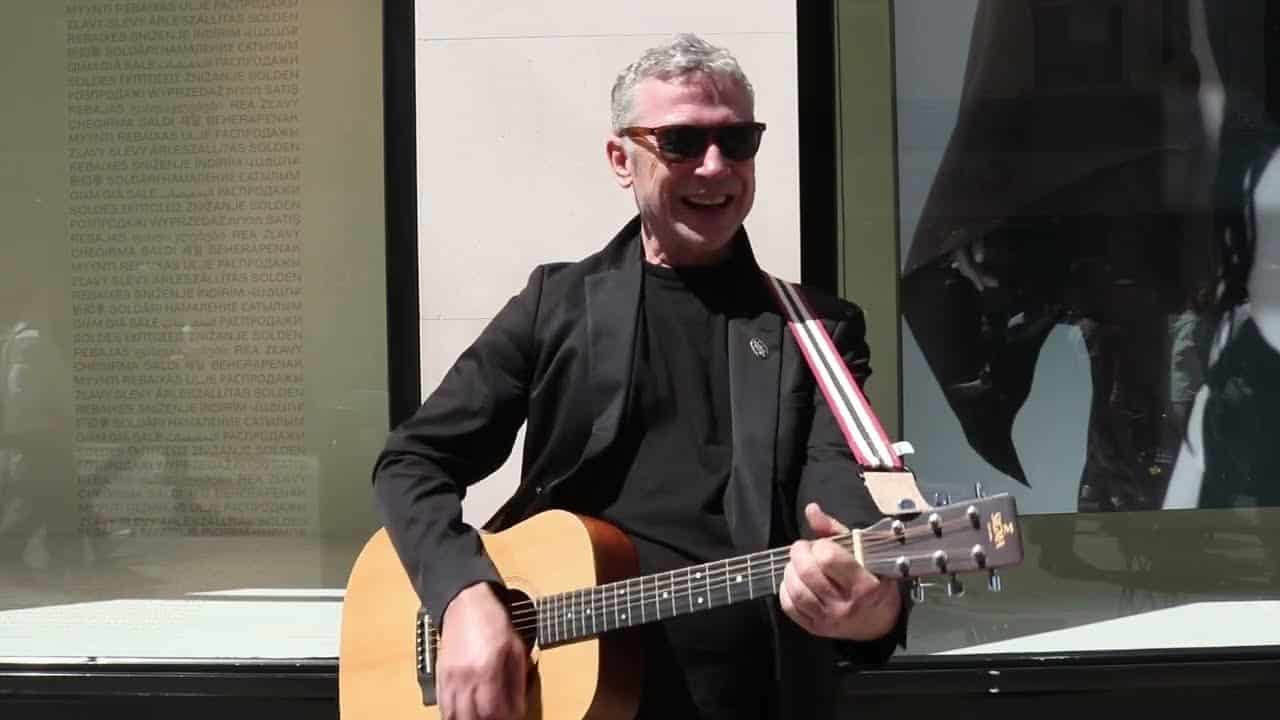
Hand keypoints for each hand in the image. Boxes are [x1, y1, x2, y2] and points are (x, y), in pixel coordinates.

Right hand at [437, 581, 528, 719]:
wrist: (466, 604)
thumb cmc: (492, 622)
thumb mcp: (516, 648)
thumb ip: (518, 679)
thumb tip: (519, 706)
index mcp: (488, 669)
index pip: (494, 710)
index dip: (506, 719)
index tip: (514, 717)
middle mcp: (466, 676)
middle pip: (473, 718)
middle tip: (498, 718)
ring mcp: (450, 678)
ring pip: (454, 715)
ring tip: (481, 717)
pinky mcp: (440, 676)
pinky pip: (443, 706)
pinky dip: (453, 715)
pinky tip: (464, 715)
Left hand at [779, 503, 901, 640]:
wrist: (880, 621)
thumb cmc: (874, 581)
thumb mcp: (864, 552)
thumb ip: (835, 530)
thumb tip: (811, 510)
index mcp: (864, 585)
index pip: (828, 558)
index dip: (820, 546)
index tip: (822, 545)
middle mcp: (846, 605)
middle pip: (807, 572)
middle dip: (799, 553)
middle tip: (803, 549)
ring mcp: (829, 619)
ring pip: (796, 590)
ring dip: (790, 570)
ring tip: (798, 564)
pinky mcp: (816, 628)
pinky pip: (790, 607)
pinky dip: (786, 590)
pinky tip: (794, 581)